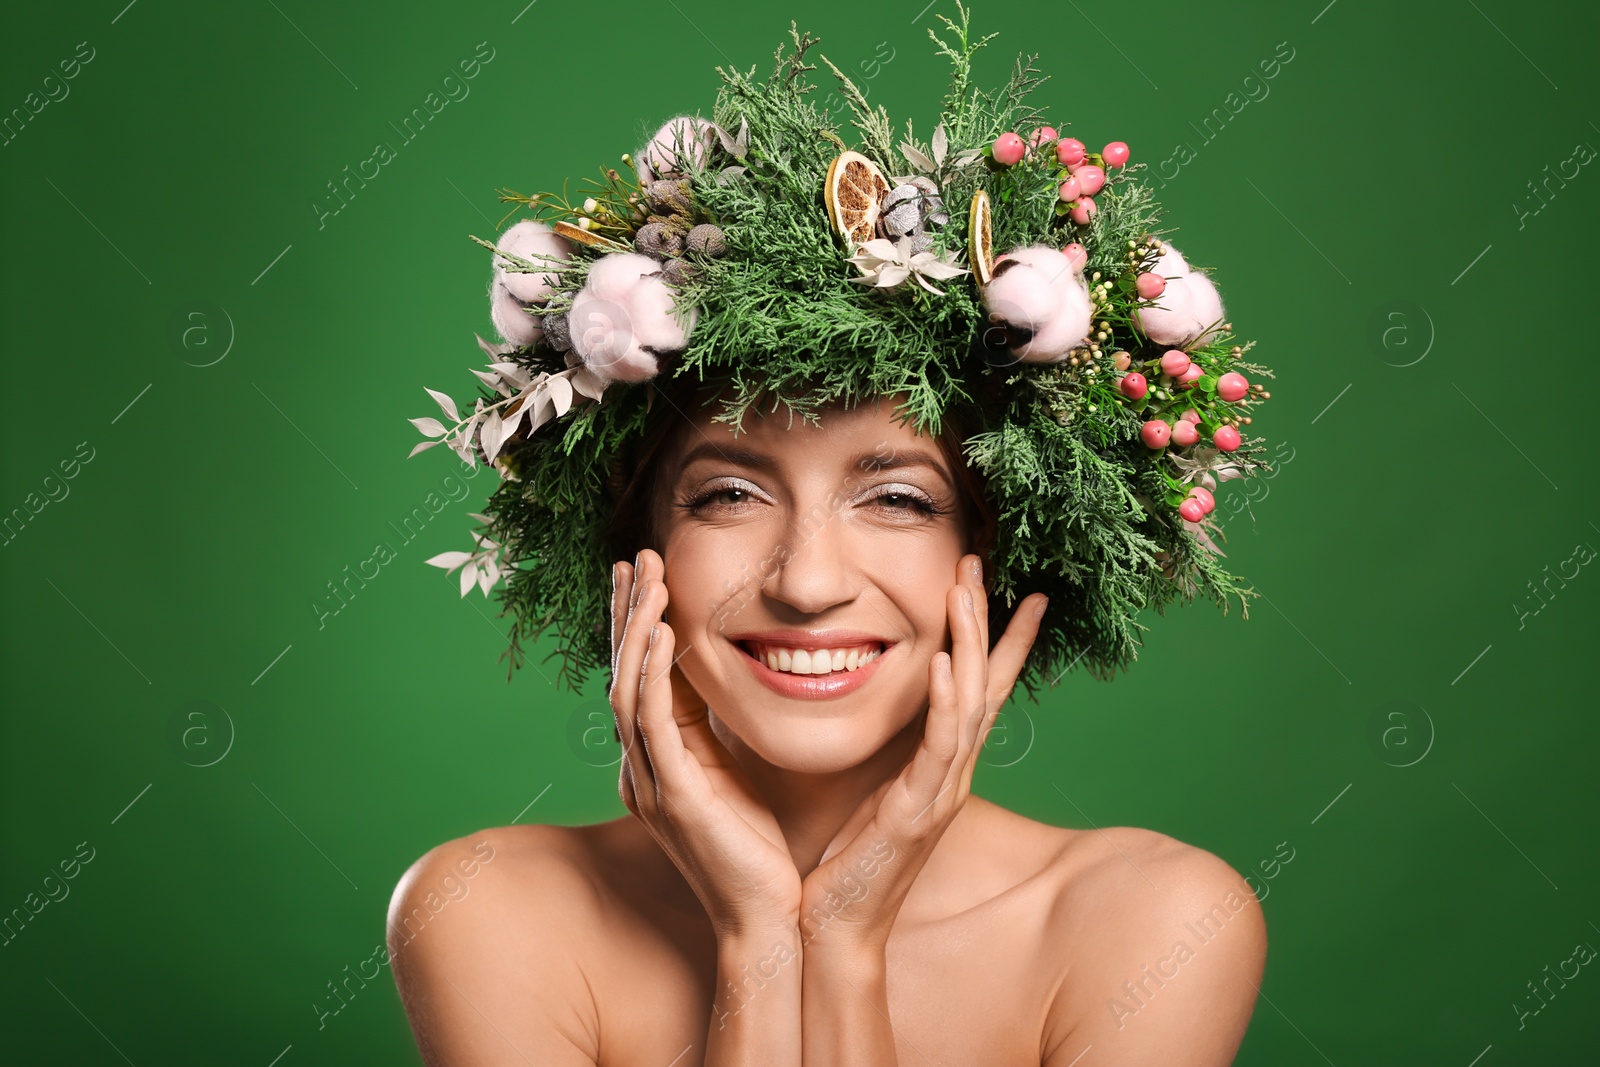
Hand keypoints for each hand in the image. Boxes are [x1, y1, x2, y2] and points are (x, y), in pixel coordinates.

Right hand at [611, 548, 802, 938]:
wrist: (769, 920)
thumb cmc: (759, 856)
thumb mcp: (735, 780)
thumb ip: (718, 738)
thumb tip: (724, 688)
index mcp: (660, 764)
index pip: (642, 680)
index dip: (640, 627)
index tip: (647, 576)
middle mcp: (644, 769)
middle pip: (622, 675)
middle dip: (627, 614)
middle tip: (634, 558)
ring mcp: (651, 782)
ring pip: (627, 689)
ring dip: (634, 629)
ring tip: (644, 577)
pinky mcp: (671, 796)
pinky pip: (650, 722)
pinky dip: (649, 673)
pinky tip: (655, 633)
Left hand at [795, 554, 1046, 953]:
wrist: (832, 929)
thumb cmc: (841, 861)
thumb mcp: (864, 786)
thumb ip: (877, 745)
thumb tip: (859, 697)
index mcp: (938, 765)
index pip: (978, 688)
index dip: (1000, 639)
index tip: (1016, 587)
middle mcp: (951, 772)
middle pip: (983, 680)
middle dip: (984, 617)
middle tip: (980, 559)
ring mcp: (941, 791)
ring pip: (970, 701)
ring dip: (970, 640)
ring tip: (967, 588)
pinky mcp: (918, 811)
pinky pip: (940, 746)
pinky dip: (947, 701)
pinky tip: (945, 661)